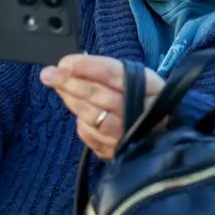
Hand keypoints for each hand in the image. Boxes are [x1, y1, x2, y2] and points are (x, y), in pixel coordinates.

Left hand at [41, 55, 164, 158]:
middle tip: (48, 74)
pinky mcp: (117, 151)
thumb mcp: (139, 80)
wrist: (166, 136)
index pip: (113, 74)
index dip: (87, 67)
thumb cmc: (148, 101)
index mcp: (151, 88)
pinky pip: (90, 135)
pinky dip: (81, 121)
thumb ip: (110, 72)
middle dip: (70, 83)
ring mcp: (128, 135)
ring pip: (91, 116)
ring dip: (71, 100)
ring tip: (58, 87)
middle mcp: (141, 113)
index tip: (64, 63)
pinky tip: (78, 110)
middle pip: (98, 95)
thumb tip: (73, 66)